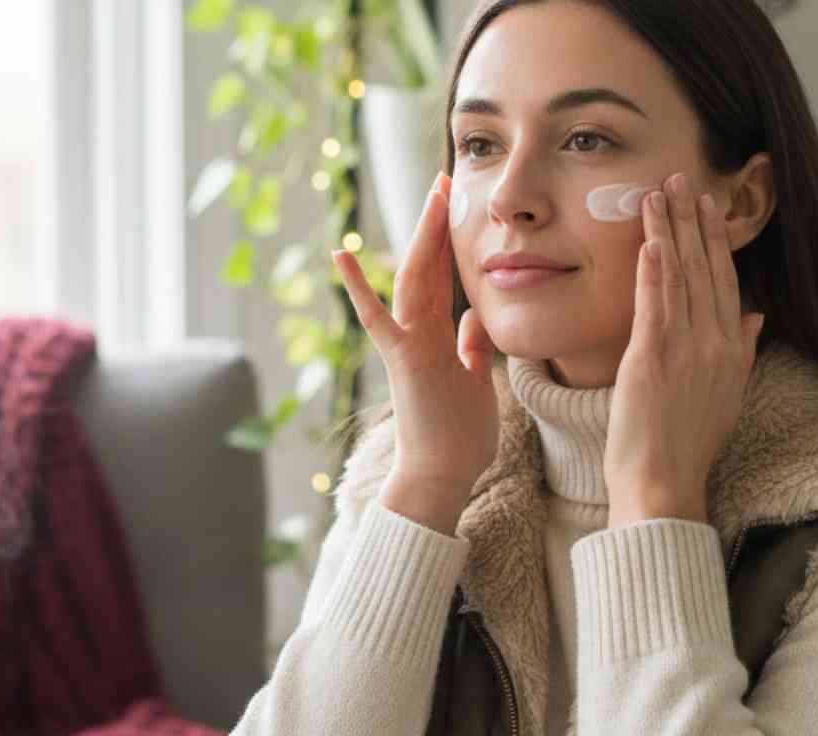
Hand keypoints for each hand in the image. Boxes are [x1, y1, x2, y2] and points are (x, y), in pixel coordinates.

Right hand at [332, 171, 499, 499]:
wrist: (442, 476)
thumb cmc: (459, 437)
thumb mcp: (476, 382)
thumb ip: (471, 348)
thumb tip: (473, 317)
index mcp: (437, 337)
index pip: (444, 278)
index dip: (450, 240)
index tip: (457, 204)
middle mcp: (417, 333)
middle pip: (427, 266)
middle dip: (437, 222)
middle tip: (446, 178)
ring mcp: (407, 343)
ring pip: (412, 278)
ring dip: (422, 235)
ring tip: (431, 193)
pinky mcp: (402, 359)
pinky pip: (377, 319)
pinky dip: (358, 288)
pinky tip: (341, 254)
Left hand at [604, 173, 765, 525]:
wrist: (665, 483)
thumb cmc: (687, 445)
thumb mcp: (727, 395)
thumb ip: (741, 350)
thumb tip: (755, 315)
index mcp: (733, 349)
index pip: (725, 281)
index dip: (716, 239)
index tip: (708, 204)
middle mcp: (715, 344)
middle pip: (705, 269)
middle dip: (693, 220)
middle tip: (682, 179)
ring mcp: (686, 350)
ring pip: (680, 277)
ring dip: (669, 230)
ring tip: (659, 192)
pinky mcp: (653, 359)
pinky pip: (655, 304)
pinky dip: (654, 269)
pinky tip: (651, 238)